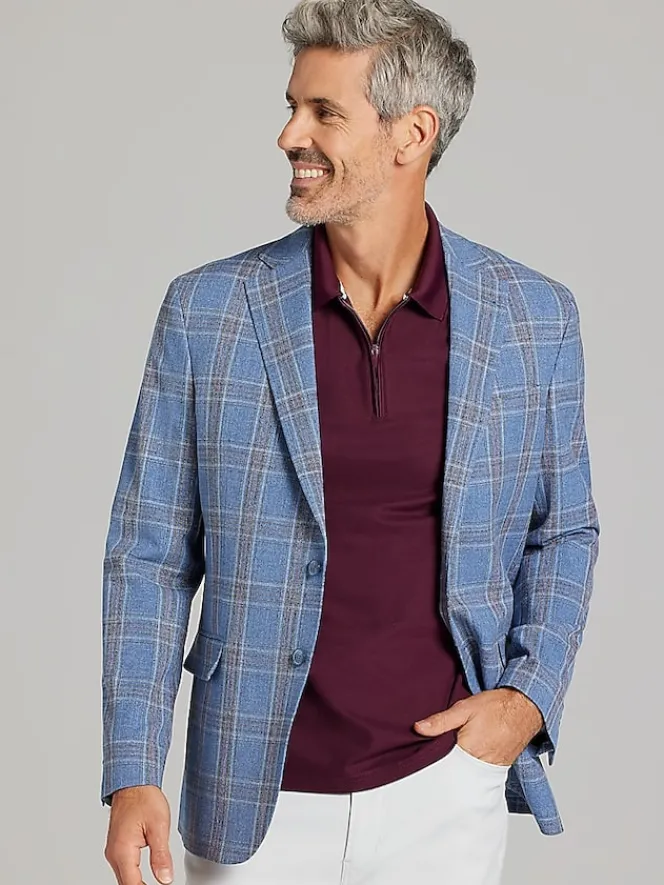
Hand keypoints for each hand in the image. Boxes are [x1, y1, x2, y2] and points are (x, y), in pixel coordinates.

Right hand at [104, 785, 173, 884]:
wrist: (133, 783)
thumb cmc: (144, 798)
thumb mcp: (159, 827)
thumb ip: (161, 856)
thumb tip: (165, 879)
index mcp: (123, 850)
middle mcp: (114, 854)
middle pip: (126, 884)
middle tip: (161, 883)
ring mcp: (113, 851)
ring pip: (124, 878)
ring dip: (137, 883)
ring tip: (156, 882)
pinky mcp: (116, 847)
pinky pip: (124, 869)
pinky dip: (133, 876)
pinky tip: (145, 878)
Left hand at [413, 688, 543, 765]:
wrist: (526, 708)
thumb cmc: (497, 706)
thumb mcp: (465, 708)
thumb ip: (441, 721)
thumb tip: (418, 728)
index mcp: (467, 750)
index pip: (441, 764)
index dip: (430, 761)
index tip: (419, 759)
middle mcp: (478, 765)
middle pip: (453, 771)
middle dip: (442, 767)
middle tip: (430, 761)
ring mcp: (489, 769)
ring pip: (465, 774)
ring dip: (456, 768)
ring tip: (447, 760)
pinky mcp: (497, 769)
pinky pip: (478, 773)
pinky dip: (470, 769)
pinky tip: (464, 761)